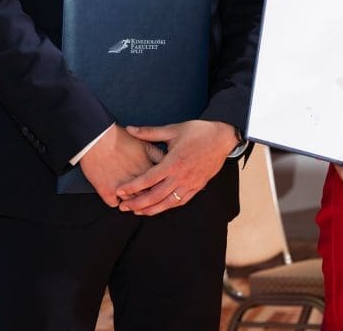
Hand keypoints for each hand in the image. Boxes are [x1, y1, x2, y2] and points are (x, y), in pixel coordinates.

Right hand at [79, 125, 162, 207]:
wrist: (96, 138)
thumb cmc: (118, 137)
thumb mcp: (143, 142)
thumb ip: (156, 153)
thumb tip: (165, 161)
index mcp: (145, 168)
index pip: (159, 184)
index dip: (160, 186)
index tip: (159, 187)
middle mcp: (134, 179)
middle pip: (147, 196)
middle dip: (149, 198)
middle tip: (148, 198)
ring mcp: (120, 186)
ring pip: (131, 203)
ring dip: (133, 203)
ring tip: (134, 201)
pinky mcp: (106, 190)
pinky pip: (113, 203)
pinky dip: (115, 202)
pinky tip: (118, 198)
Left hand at [114, 120, 238, 215]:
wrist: (223, 138)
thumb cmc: (198, 132)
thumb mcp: (173, 130)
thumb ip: (150, 132)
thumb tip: (130, 129)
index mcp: (173, 162)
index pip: (148, 179)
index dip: (132, 187)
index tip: (120, 191)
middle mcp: (181, 176)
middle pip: (155, 196)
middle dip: (137, 204)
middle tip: (123, 207)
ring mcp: (190, 183)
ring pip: (168, 203)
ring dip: (151, 209)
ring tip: (137, 212)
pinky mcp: (197, 186)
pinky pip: (180, 201)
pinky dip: (168, 207)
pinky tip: (158, 208)